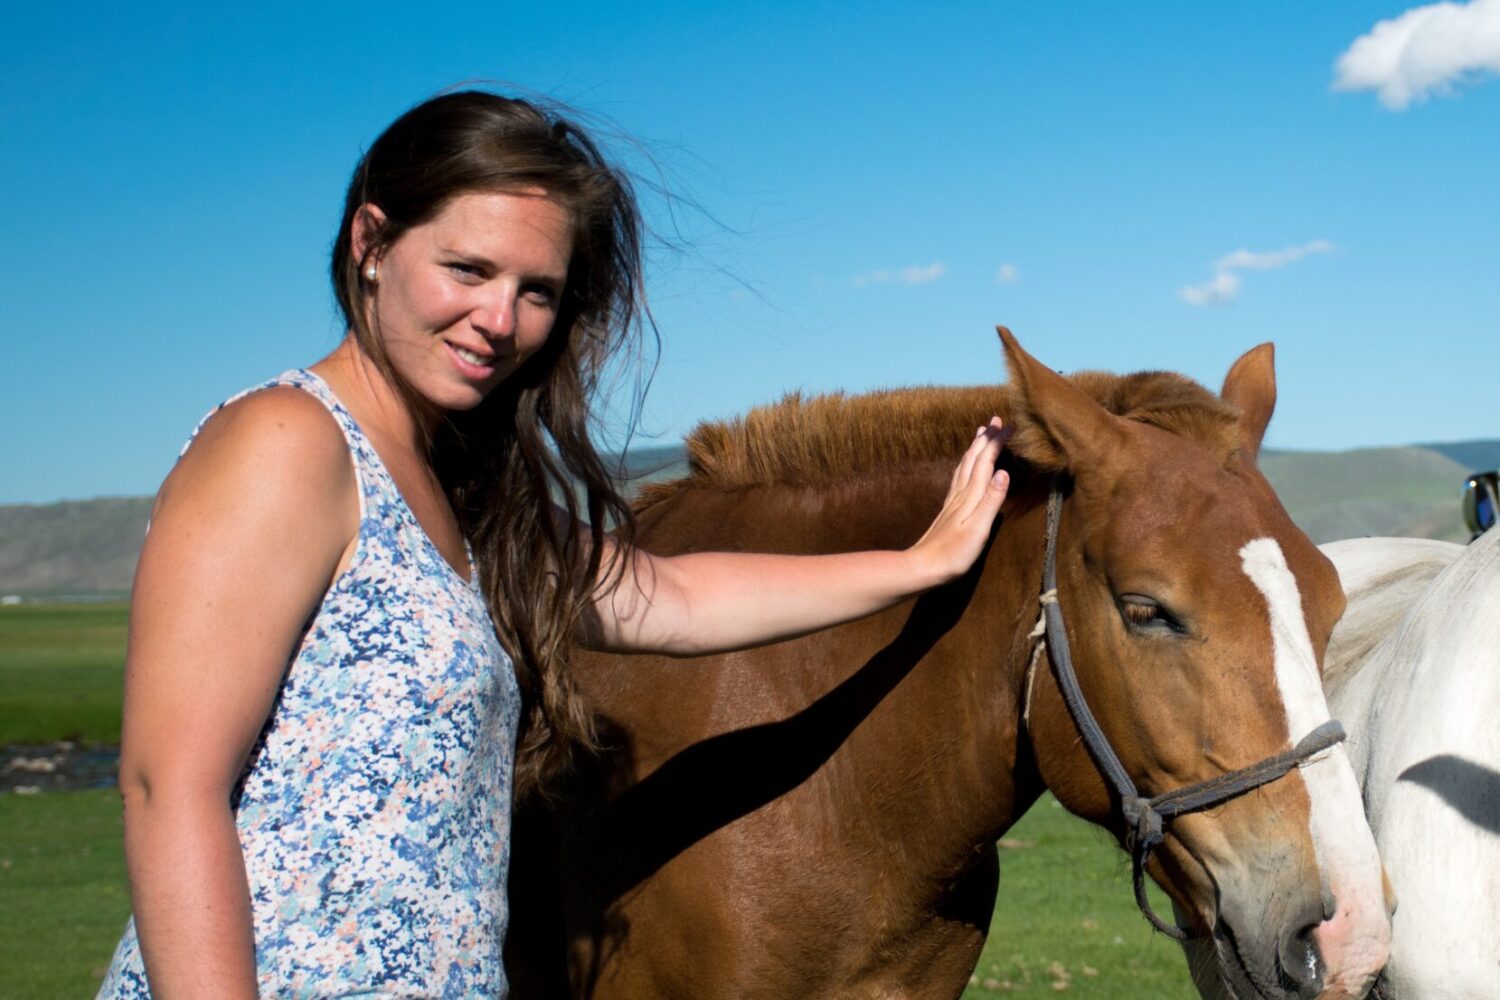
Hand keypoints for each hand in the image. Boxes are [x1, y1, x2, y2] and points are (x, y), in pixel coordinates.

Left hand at [908, 417, 1011, 585]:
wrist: (923, 567)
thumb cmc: (953, 553)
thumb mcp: (978, 529)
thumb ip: (991, 500)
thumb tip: (1004, 471)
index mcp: (970, 496)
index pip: (986, 461)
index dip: (998, 442)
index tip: (1011, 424)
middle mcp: (960, 493)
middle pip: (974, 458)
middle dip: (986, 437)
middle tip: (996, 419)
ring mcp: (953, 501)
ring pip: (965, 465)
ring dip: (975, 447)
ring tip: (981, 434)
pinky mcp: (949, 510)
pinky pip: (959, 477)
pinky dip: (966, 464)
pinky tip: (965, 467)